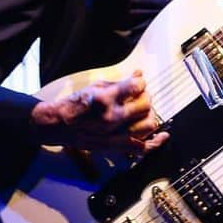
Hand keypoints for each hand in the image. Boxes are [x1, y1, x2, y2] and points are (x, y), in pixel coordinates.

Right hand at [30, 70, 168, 154]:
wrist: (58, 125)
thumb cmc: (75, 104)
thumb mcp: (95, 86)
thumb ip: (119, 82)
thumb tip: (139, 75)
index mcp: (105, 98)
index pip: (136, 87)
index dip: (140, 82)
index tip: (138, 83)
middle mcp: (111, 117)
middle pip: (145, 106)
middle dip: (145, 97)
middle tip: (139, 97)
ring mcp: (114, 134)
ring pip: (147, 125)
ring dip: (149, 115)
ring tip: (143, 111)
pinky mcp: (114, 146)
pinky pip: (141, 147)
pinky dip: (155, 142)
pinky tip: (163, 135)